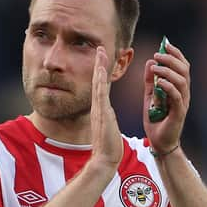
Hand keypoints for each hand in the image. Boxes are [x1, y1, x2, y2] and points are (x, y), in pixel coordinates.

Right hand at [90, 46, 122, 169]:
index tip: (102, 59)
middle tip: (100, 48)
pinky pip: (100, 93)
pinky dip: (99, 80)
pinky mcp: (101, 113)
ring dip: (99, 67)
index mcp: (101, 109)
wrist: (105, 158)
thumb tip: (108, 115)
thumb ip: (107, 119)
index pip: (101, 87)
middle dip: (99, 64)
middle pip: (97, 81)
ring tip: (100, 52)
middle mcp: (98, 107)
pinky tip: (100, 70)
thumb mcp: (108, 128)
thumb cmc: (108, 147)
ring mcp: (99, 109)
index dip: (101, 72)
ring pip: (98, 84)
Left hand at [142, 40, 190, 152]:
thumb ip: (150, 81)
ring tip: (155, 68)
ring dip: (168, 71)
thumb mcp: (149, 96)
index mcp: (179, 88)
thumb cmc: (156, 120)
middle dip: (172, 59)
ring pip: (182, 81)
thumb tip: (149, 62)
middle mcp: (184, 94)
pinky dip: (169, 87)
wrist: (158, 142)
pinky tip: (160, 82)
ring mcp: (183, 103)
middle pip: (184, 70)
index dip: (176, 54)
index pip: (183, 66)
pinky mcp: (179, 113)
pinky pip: (177, 97)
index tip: (166, 44)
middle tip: (157, 55)